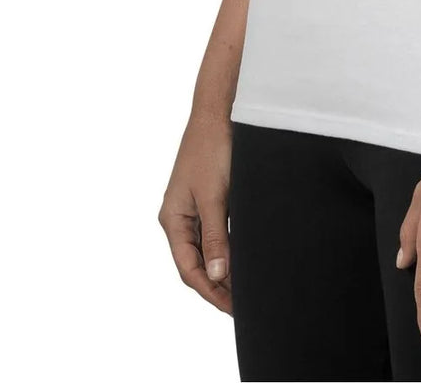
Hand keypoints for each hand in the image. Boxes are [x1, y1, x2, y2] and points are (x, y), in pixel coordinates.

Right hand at [157, 112, 233, 313]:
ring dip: (224, 269)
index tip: (232, 308)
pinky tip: (245, 257)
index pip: (188, 268)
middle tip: (243, 305)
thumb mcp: (215, 196)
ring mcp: (195, 207)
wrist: (219, 112)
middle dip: (218, 286)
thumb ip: (216, 235)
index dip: (210, 291)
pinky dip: (229, 248)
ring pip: (208, 249)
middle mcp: (180, 217)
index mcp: (173, 219)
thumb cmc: (212, 149)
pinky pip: (217, 232)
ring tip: (246, 288)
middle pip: (196, 263)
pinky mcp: (211, 197)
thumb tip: (218, 275)